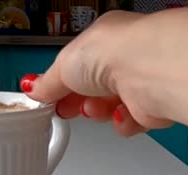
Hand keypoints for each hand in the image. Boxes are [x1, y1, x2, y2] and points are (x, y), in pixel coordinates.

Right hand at [19, 10, 172, 136]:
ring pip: (111, 108)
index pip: (79, 65)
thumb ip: (48, 81)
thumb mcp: (63, 65)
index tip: (48, 99)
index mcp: (104, 39)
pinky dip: (123, 122)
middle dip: (80, 102)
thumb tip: (34, 89)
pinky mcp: (153, 105)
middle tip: (68, 108)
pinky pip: (130, 122)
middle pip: (95, 89)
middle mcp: (125, 58)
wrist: (147, 72)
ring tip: (95, 108)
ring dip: (99, 112)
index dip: (62, 84)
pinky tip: (121, 113)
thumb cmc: (113, 52)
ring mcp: (140, 82)